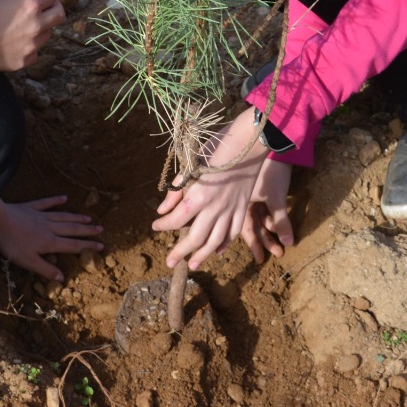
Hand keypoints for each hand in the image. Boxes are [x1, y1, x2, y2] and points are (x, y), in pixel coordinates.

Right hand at [0, 0, 63, 71]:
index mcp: (31, 5)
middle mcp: (37, 25)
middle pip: (59, 14)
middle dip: (52, 6)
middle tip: (39, 6)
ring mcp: (33, 45)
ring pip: (48, 33)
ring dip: (41, 25)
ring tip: (24, 22)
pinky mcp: (25, 61)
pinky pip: (35, 51)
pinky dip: (30, 45)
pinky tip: (16, 40)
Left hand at [0, 196, 103, 281]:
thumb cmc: (12, 243)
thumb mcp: (28, 262)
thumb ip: (45, 269)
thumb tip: (62, 278)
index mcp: (50, 242)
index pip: (73, 245)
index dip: (87, 246)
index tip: (101, 245)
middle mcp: (49, 227)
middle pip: (72, 229)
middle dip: (87, 230)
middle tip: (101, 229)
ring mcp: (41, 216)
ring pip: (63, 217)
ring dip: (77, 217)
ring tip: (89, 218)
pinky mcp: (31, 208)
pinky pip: (47, 203)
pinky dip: (56, 200)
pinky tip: (64, 198)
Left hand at [153, 107, 268, 269]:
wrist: (250, 142)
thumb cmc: (218, 148)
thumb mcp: (192, 165)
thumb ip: (177, 190)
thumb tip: (162, 210)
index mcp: (199, 195)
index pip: (176, 219)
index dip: (164, 226)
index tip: (155, 226)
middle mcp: (215, 207)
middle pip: (195, 238)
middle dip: (180, 252)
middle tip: (169, 262)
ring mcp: (231, 210)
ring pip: (215, 241)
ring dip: (202, 255)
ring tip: (192, 265)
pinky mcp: (242, 208)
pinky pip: (233, 233)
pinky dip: (224, 244)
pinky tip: (217, 251)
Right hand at [241, 156, 293, 262]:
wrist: (274, 146)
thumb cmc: (272, 173)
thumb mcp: (277, 199)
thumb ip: (282, 222)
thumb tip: (289, 243)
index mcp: (241, 203)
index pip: (247, 230)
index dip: (255, 245)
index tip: (260, 260)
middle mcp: (242, 201)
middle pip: (253, 226)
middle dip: (265, 241)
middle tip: (277, 254)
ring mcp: (250, 195)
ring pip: (259, 219)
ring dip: (269, 231)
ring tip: (281, 244)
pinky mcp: (259, 190)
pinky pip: (263, 209)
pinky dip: (271, 218)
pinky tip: (278, 226)